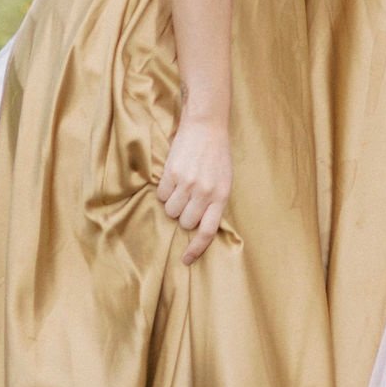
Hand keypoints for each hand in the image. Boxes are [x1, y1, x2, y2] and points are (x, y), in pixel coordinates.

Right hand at [158, 116, 232, 263]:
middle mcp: (205, 192)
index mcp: (221, 196)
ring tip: (182, 185)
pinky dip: (164, 190)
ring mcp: (187, 183)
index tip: (185, 260)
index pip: (208, 231)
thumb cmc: (217, 155)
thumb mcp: (224, 180)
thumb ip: (214, 204)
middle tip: (189, 198)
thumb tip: (198, 228)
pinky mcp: (172, 174)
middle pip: (185, 223)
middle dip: (184, 215)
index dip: (196, 249)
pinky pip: (160, 195)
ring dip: (173, 202)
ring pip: (170, 211)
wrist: (207, 126)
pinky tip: (174, 176)